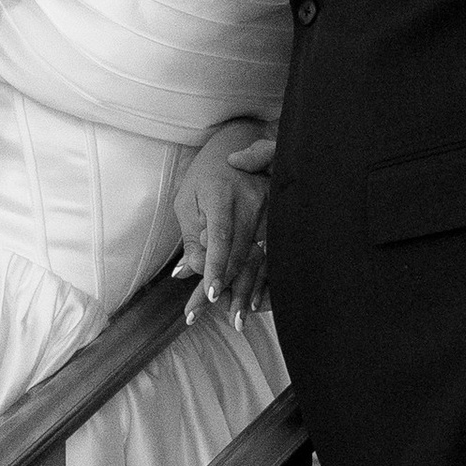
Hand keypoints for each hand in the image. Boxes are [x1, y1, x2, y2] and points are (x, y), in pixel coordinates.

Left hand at [172, 122, 274, 321]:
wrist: (236, 145)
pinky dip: (264, 281)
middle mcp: (251, 202)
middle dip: (227, 289)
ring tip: (238, 320)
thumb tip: (190, 271)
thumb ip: (190, 237)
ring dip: (247, 291)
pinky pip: (271, 255)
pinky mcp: (279, 219)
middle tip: (217, 318)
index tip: (210, 294)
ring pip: (258, 258)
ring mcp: (269, 210)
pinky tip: (258, 303)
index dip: (215, 269)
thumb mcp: (186, 201)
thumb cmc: (204, 177)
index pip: (220, 239)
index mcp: (222, 196)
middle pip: (240, 254)